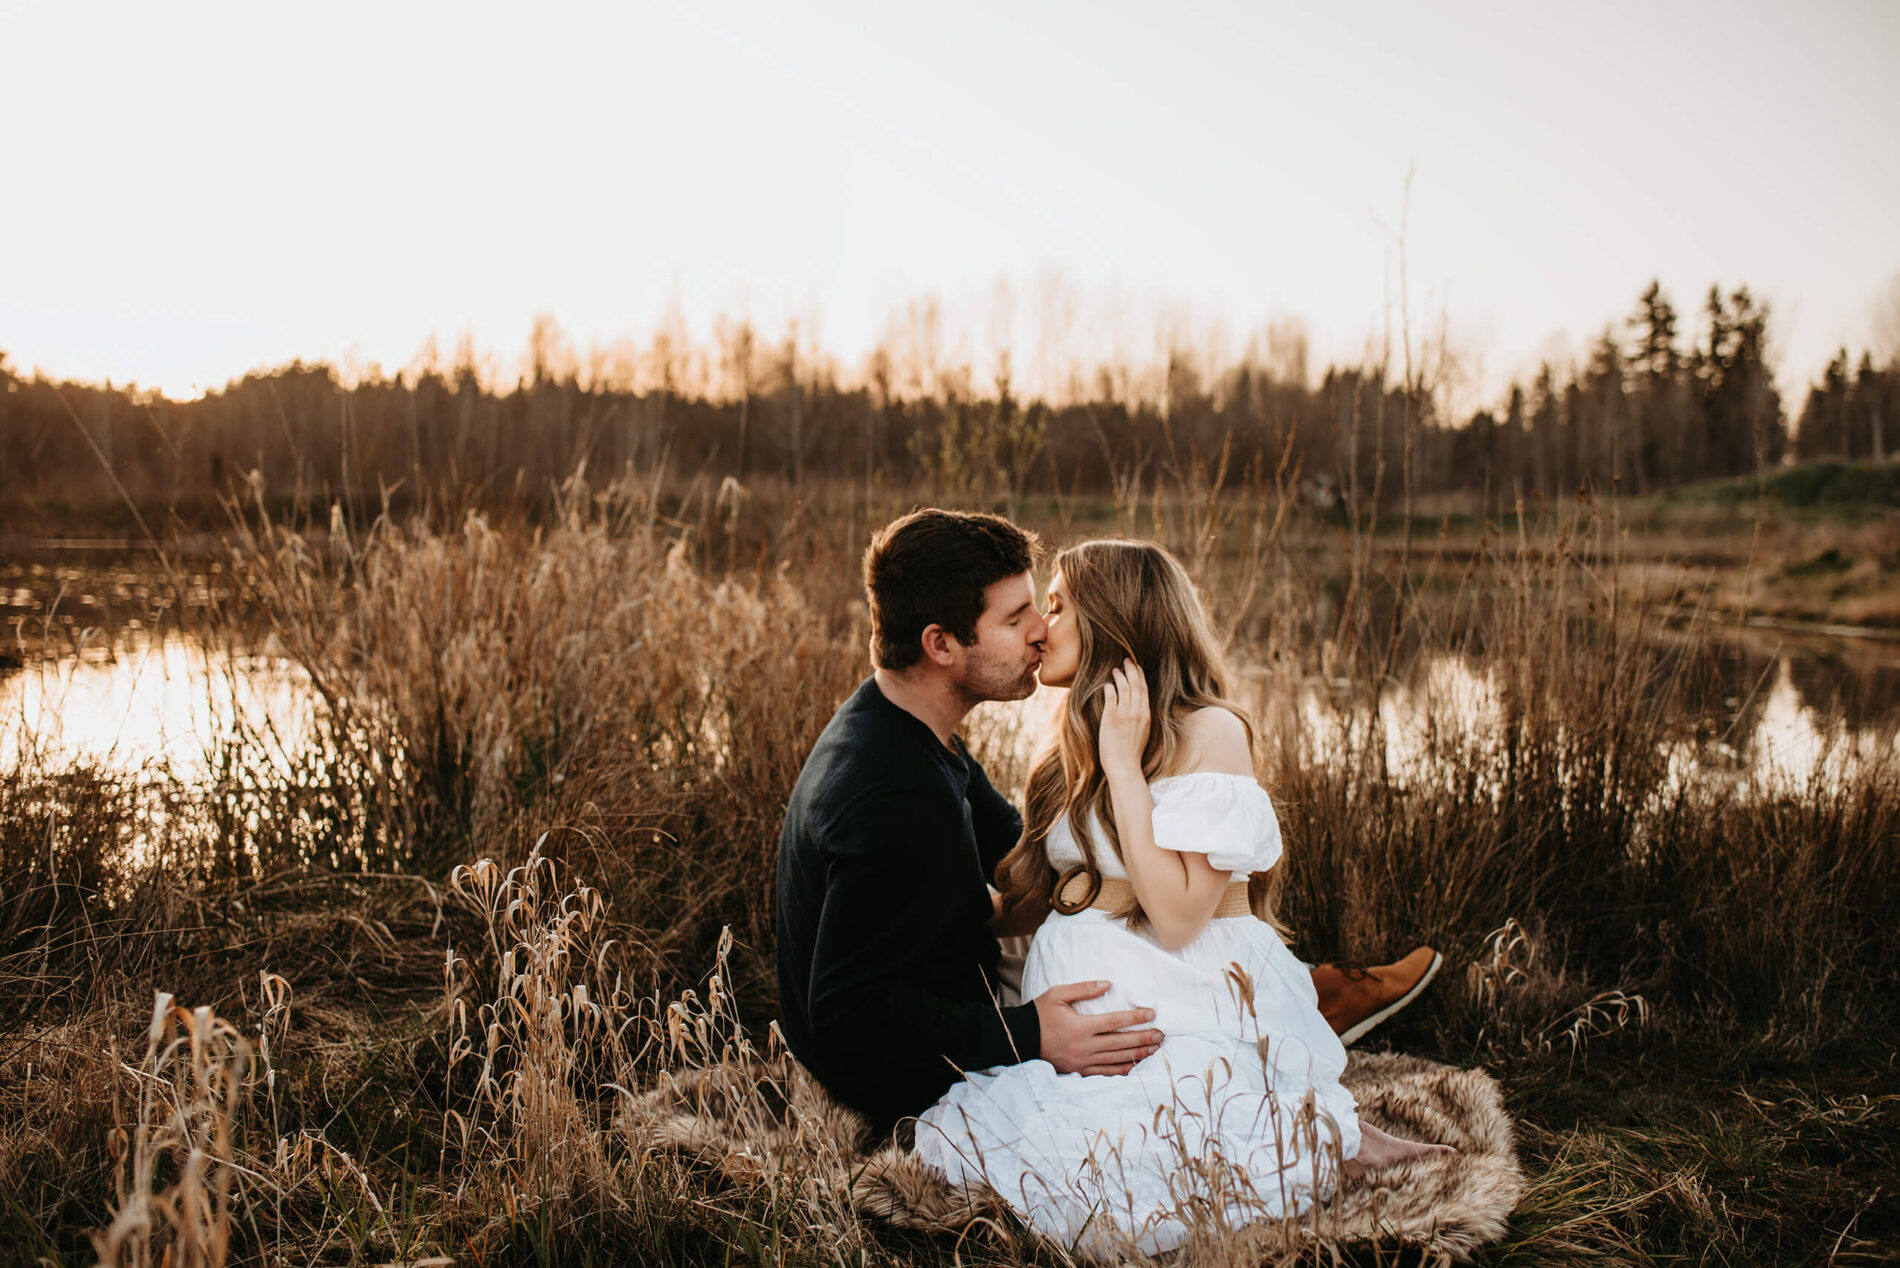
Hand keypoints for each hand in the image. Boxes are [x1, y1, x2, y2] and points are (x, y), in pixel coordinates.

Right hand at [1034, 979, 1162, 1075]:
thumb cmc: (1039, 1014)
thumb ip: (1083, 989)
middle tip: (1161, 1034)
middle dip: (1143, 1039)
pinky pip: (1105, 1073)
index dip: (1134, 1018)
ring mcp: (1082, 1061)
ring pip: (1116, 1060)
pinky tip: (1136, 1066)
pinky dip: (1122, 1070)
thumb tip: (1107, 984)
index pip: (1114, 1022)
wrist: (1020, 1039)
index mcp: (1080, 1026)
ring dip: (1138, 1054)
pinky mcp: (1079, 1071)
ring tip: (1155, 1049)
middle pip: (1120, 1043)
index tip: (1151, 1014)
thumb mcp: (1058, 994)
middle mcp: (1084, 1046)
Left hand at [1097, 658, 1149, 777]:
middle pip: (1135, 685)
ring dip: (1119, 676)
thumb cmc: (1132, 752)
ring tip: (1115, 670)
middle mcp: (1137, 712)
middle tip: (1126, 660)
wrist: (1124, 765)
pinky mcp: (1111, 718)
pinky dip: (1110, 688)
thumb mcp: (1143, 731)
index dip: (1140, 676)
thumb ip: (1141, 717)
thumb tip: (1136, 706)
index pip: (1144, 689)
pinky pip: (1111, 696)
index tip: (1137, 667)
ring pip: (1124, 688)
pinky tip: (1107, 684)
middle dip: (1131, 670)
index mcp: (1146, 715)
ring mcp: (1124, 714)